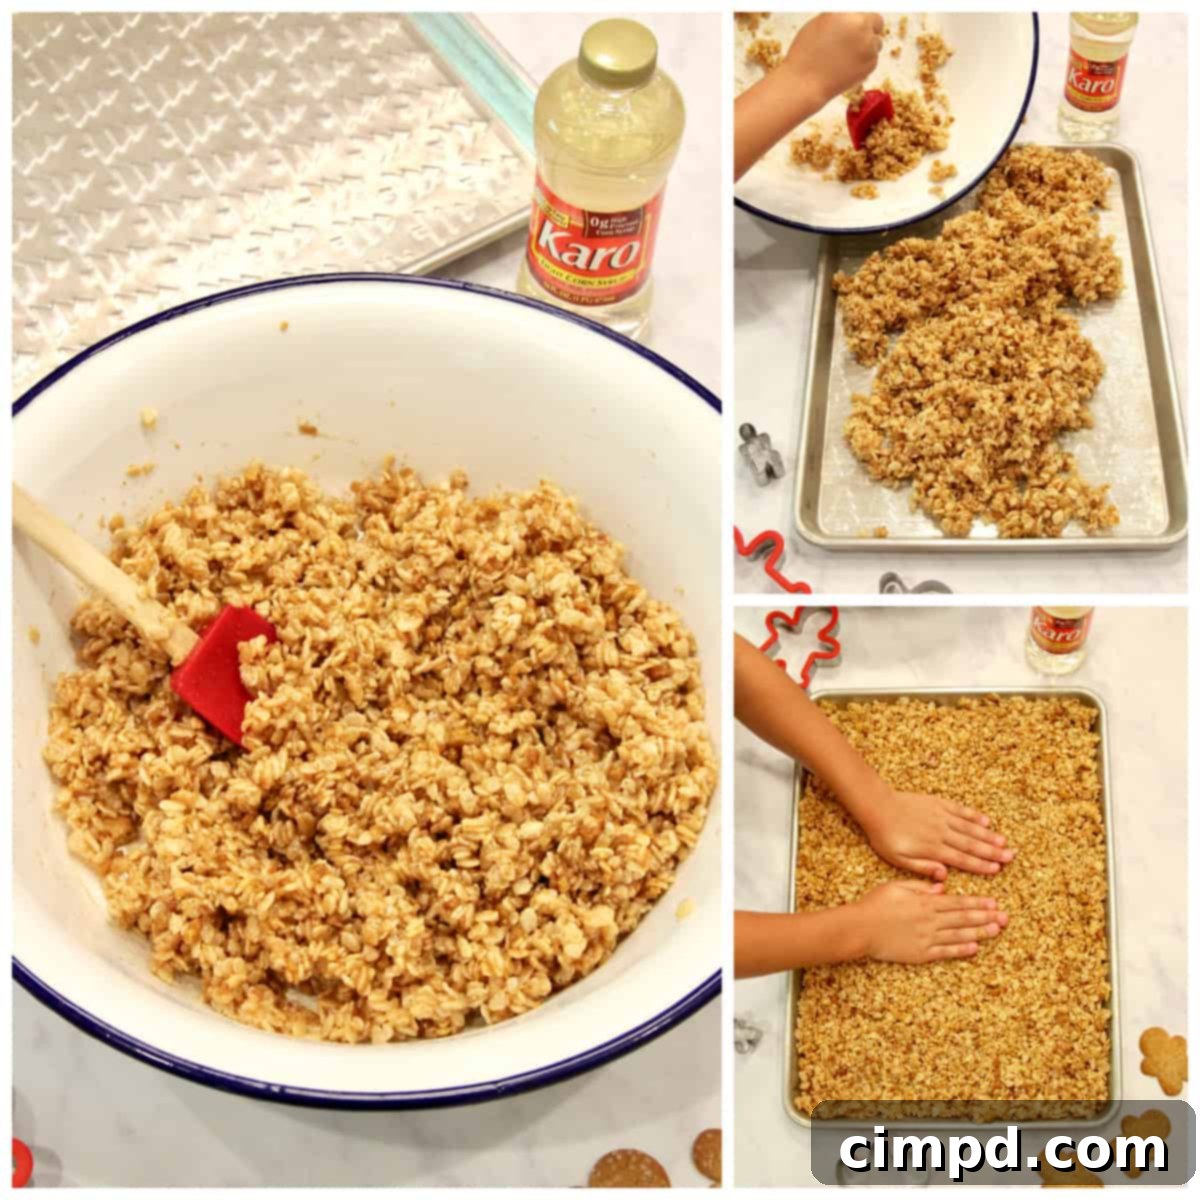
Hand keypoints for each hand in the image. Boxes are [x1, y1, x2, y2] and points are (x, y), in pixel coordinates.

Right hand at [783, 12, 882, 107]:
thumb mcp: (819, 23)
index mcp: (848, 13)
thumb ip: (840, 16)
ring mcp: (869, 46)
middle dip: (869, 29)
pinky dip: (864, 62)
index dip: (862, 18)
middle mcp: (862, 27)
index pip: (867, 9)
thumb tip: (851, 16)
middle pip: (877, 22)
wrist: (804, 83)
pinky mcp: (871, 65)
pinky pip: (873, 60)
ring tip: (847, 56)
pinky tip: (847, 66)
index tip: (858, 24)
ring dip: (867, 46)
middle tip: (856, 39)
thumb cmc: (806, 54)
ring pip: (877, 43)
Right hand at [852, 879, 1007, 963]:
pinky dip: (961, 950)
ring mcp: (927, 938)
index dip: (977, 902)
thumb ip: (920, 885)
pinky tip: (975, 947)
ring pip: (959, 935)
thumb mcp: (896, 886)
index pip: (957, 902)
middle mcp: (930, 920)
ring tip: (996, 930)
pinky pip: (946, 952)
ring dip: (980, 932)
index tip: (994, 902)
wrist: (860, 929)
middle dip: (986, 917)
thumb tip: (941, 886)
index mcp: (925, 903)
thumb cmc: (875, 904)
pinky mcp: (921, 954)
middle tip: (1004, 917)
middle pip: (963, 918)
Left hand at [859, 788, 1015, 879]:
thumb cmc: (885, 836)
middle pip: (971, 844)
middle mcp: (941, 832)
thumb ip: (923, 868)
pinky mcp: (938, 803)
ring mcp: (941, 816)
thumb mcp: (898, 859)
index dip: (981, 865)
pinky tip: (986, 821)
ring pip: (969, 828)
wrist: (877, 806)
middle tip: (1010, 857)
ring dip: (987, 835)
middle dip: (992, 852)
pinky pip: (960, 810)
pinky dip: (973, 816)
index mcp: (933, 849)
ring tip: (1003, 842)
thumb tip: (944, 876)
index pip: (962, 860)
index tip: (997, 869)